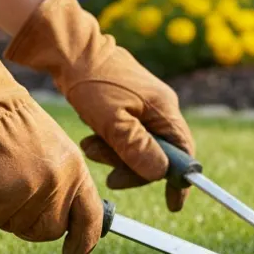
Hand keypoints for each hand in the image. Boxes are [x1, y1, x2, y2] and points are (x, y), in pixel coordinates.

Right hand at [0, 17, 102, 253]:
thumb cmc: (9, 122)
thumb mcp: (53, 149)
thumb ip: (63, 183)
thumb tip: (64, 221)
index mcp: (76, 170)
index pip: (90, 219)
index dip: (83, 245)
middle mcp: (59, 184)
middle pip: (48, 231)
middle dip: (29, 222)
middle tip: (10, 195)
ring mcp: (30, 192)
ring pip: (15, 226)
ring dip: (0, 210)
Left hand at [3, 0, 197, 212]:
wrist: (70, 48)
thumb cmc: (91, 82)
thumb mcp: (112, 121)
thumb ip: (138, 148)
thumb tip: (160, 173)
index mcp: (164, 110)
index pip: (184, 153)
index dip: (179, 180)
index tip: (172, 204)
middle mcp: (161, 107)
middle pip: (159, 153)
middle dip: (133, 167)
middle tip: (109, 177)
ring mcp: (146, 104)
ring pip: (140, 145)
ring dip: (116, 154)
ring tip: (90, 146)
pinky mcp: (129, 103)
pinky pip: (128, 133)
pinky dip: (111, 141)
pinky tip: (93, 135)